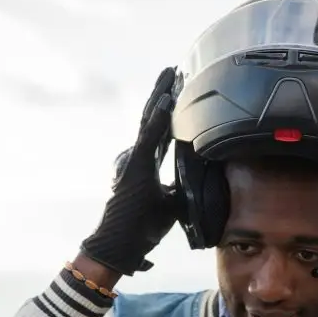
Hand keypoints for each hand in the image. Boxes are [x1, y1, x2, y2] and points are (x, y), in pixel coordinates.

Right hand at [79, 67, 179, 275]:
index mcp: (147, 164)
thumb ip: (179, 188)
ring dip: (161, 98)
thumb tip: (199, 180)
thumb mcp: (170, 205)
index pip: (161, 131)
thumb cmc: (140, 229)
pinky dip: (159, 118)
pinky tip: (167, 100)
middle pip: (153, 118)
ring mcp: (134, 160)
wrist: (118, 246)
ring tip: (172, 76)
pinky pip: (150, 138)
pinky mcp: (135, 167)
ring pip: (149, 122)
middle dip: (164, 93)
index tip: (178, 89)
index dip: (170, 110)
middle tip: (175, 70)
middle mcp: (138, 157)